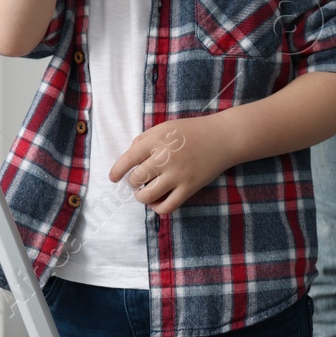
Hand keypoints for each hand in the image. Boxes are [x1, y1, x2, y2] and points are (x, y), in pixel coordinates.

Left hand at [108, 115, 236, 214]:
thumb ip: (146, 139)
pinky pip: (167, 206)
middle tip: (136, 181)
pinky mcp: (189, 187)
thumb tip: (130, 154)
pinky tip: (156, 202)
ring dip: (141, 197)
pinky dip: (157, 208)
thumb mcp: (165, 127)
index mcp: (157, 140)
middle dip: (132, 182)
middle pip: (137, 178)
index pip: (129, 158)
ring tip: (144, 193)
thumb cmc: (192, 130)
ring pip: (148, 195)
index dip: (117, 170)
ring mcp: (178, 174)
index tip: (113, 178)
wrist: (222, 137)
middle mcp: (165, 157)